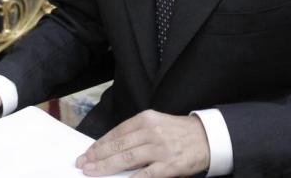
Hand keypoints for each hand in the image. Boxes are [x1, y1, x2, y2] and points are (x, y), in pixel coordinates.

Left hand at [75, 110, 209, 176]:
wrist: (207, 138)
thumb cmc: (178, 132)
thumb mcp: (156, 124)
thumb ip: (135, 134)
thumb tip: (110, 148)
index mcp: (146, 119)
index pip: (116, 132)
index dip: (99, 144)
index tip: (87, 153)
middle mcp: (151, 131)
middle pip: (118, 145)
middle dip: (97, 156)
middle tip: (83, 164)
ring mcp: (160, 149)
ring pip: (126, 158)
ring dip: (106, 167)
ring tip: (92, 172)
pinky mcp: (169, 166)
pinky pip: (145, 174)